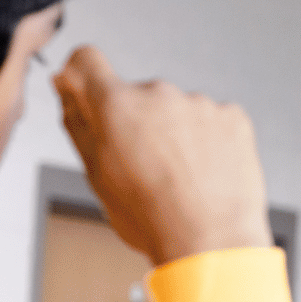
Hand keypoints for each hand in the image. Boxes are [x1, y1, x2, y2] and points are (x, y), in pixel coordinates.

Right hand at [54, 46, 272, 265]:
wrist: (211, 240)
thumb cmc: (152, 217)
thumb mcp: (96, 174)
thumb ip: (78, 122)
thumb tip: (67, 89)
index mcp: (117, 105)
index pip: (86, 61)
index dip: (82, 75)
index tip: (85, 89)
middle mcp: (159, 94)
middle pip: (138, 95)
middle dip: (137, 122)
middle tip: (145, 167)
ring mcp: (200, 103)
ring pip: (178, 110)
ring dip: (176, 133)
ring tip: (181, 177)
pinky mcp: (233, 116)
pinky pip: (213, 120)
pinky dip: (209, 140)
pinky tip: (206, 171)